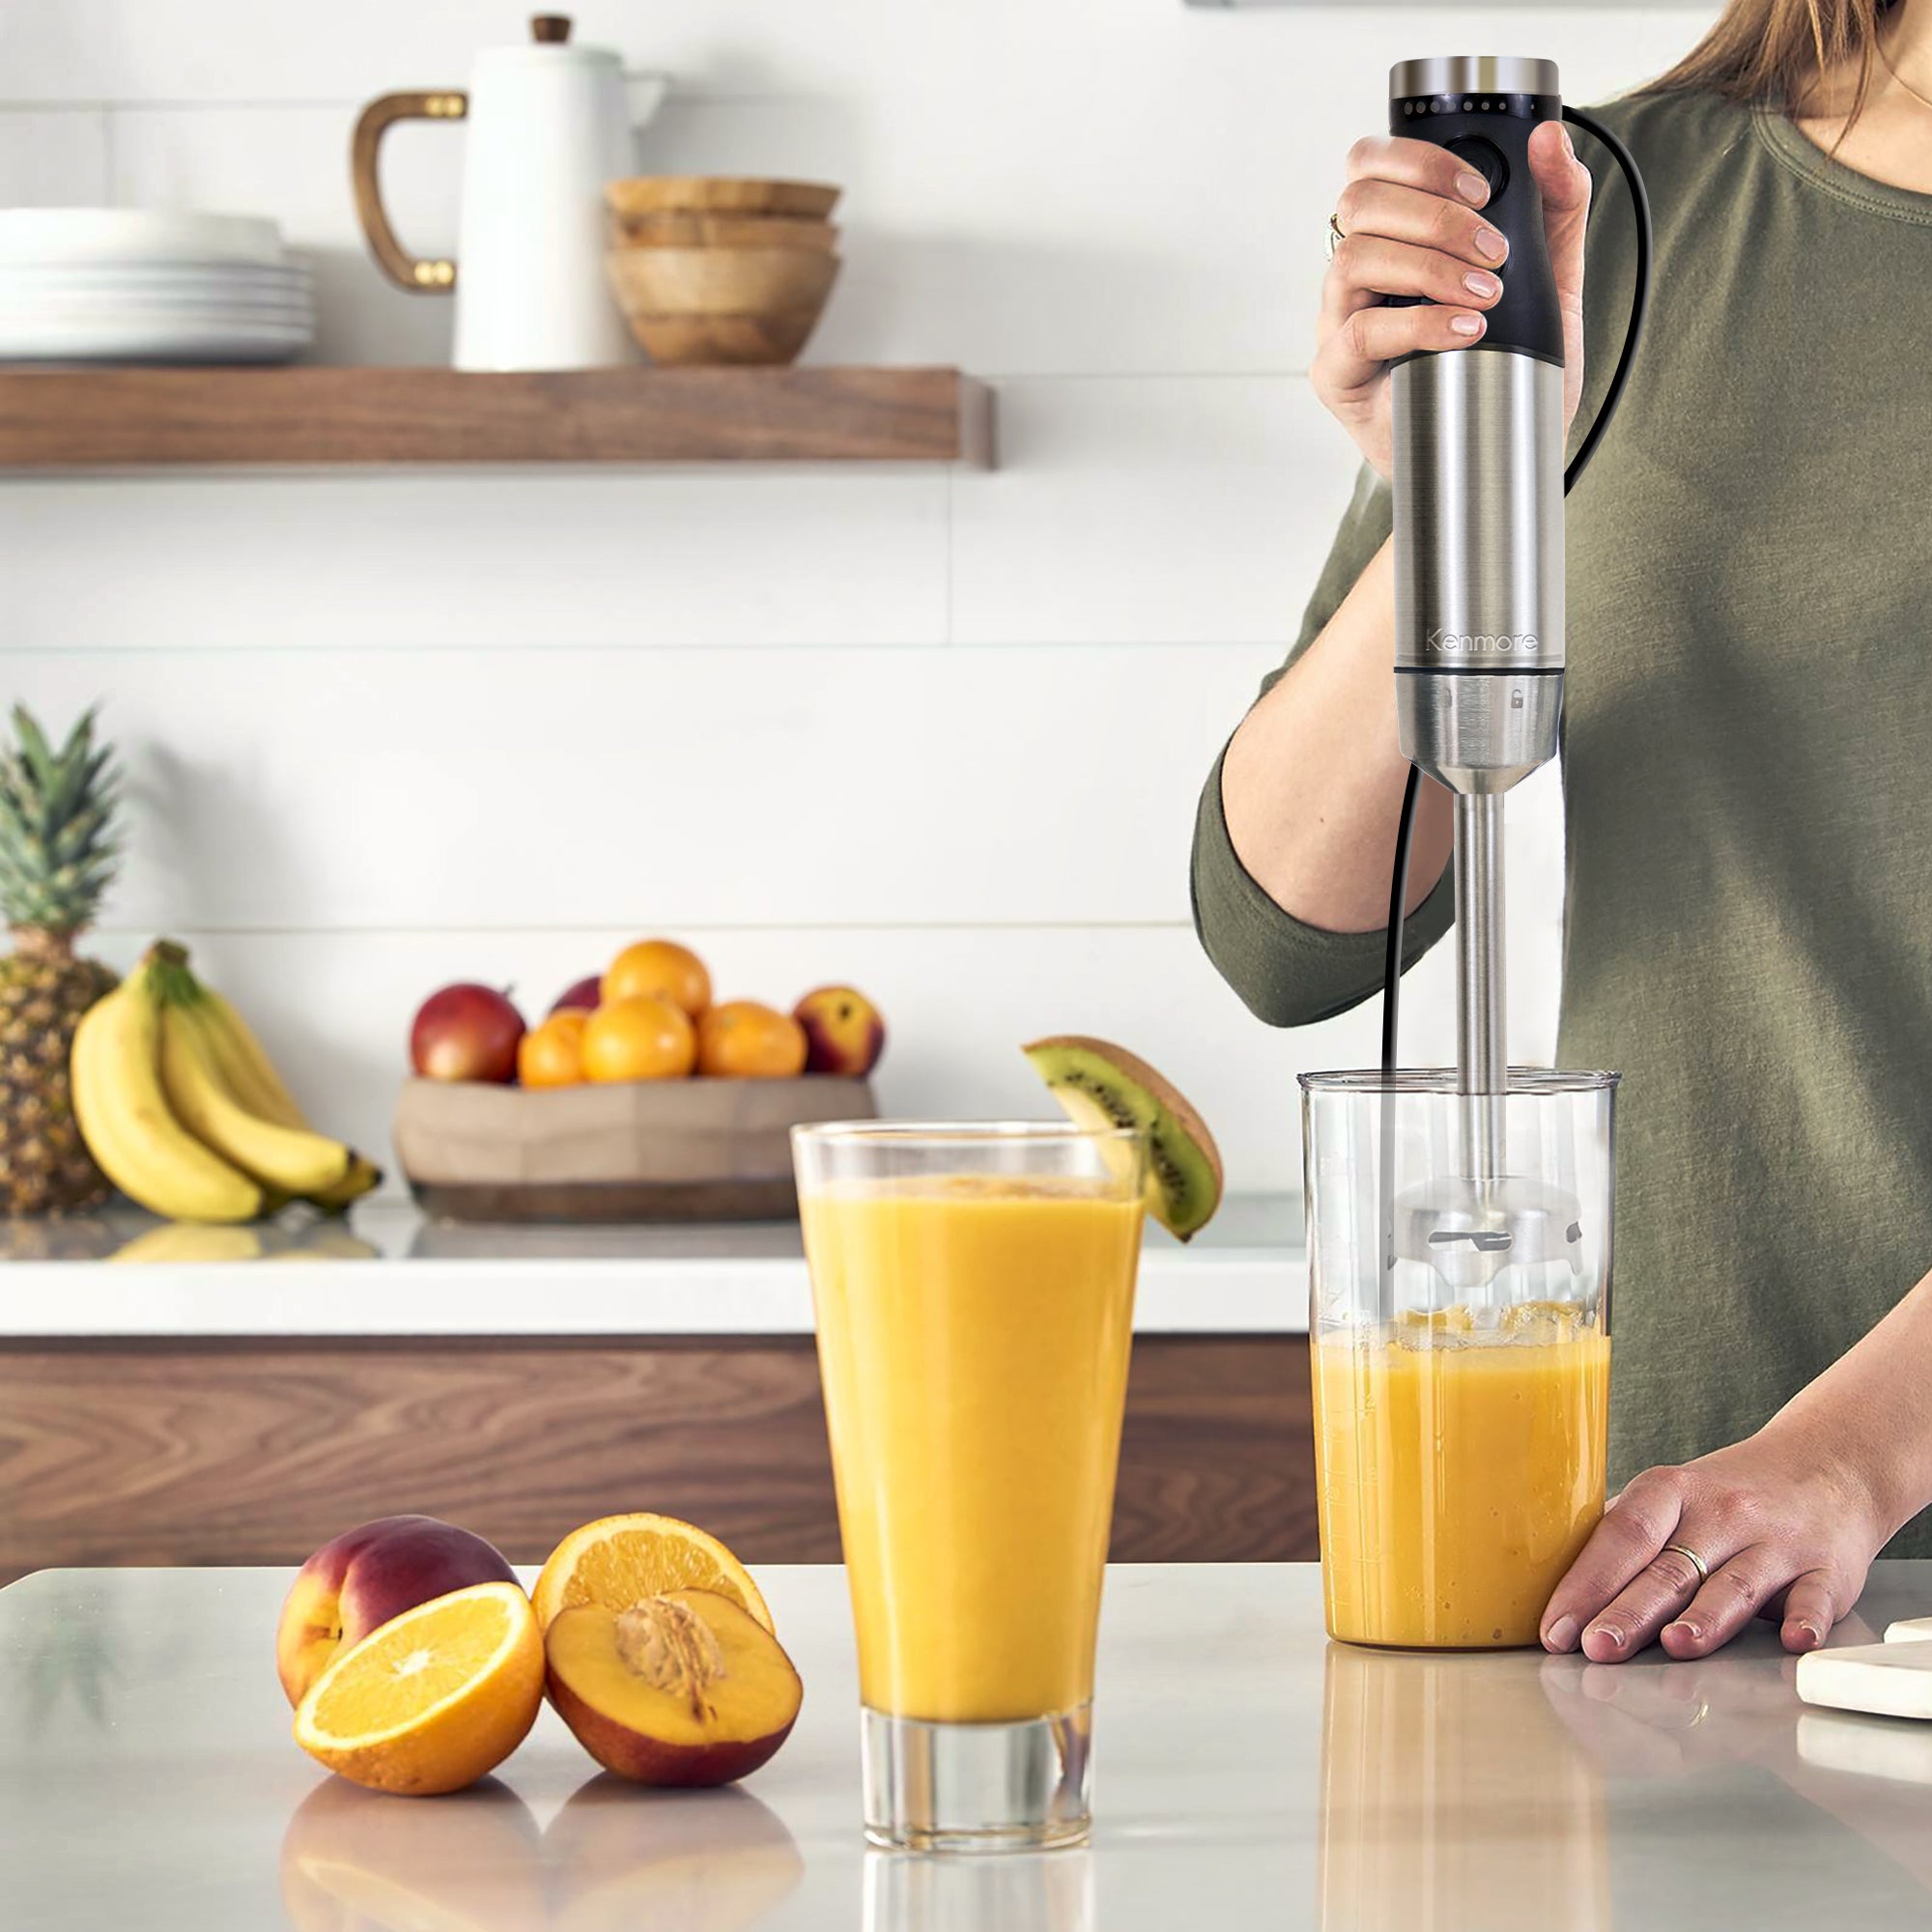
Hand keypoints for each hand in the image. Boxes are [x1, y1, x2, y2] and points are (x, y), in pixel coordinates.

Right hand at [1314, 121, 1591, 479]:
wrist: (1502, 452)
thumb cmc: (1511, 366)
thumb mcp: (1553, 277)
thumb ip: (1557, 207)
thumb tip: (1551, 139)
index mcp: (1394, 236)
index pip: (1370, 166)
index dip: (1417, 160)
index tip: (1481, 189)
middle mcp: (1356, 273)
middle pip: (1359, 201)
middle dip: (1434, 213)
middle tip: (1493, 251)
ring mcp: (1338, 322)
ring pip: (1355, 258)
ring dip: (1428, 266)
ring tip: (1485, 295)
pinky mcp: (1335, 375)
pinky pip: (1359, 332)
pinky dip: (1417, 323)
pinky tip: (1464, 329)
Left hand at [1539, 1422, 1890, 1663]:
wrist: (1829, 1465)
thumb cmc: (1730, 1494)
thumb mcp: (1672, 1496)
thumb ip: (1625, 1536)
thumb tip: (1553, 1580)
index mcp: (1672, 1491)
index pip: (1622, 1535)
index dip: (1586, 1581)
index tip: (1556, 1627)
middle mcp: (1722, 1513)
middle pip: (1669, 1567)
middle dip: (1630, 1611)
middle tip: (1595, 1648)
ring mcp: (1776, 1542)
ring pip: (1735, 1583)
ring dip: (1706, 1618)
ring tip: (1677, 1647)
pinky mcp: (1827, 1569)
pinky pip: (1815, 1596)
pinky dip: (1805, 1619)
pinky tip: (1794, 1641)